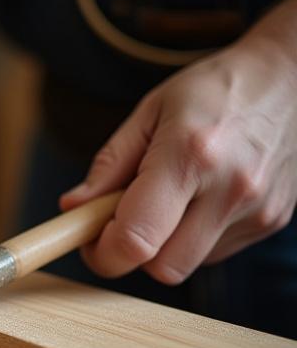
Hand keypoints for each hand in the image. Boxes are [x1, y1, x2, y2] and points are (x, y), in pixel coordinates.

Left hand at [60, 38, 296, 283]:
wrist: (290, 79)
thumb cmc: (212, 90)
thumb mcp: (150, 112)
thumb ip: (109, 165)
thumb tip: (73, 209)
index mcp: (189, 155)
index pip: (135, 240)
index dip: (102, 253)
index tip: (89, 239)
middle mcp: (229, 189)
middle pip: (162, 267)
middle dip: (132, 253)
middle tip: (123, 219)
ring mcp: (256, 210)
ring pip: (187, 264)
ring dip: (165, 244)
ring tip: (171, 197)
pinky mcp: (272, 221)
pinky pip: (214, 253)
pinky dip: (194, 237)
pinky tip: (201, 198)